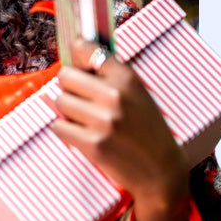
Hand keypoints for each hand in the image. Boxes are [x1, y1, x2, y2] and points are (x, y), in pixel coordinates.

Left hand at [50, 39, 190, 220]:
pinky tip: (82, 134)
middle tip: (81, 99)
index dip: (76, 55)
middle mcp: (114, 96)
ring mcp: (103, 121)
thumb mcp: (137, 94)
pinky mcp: (93, 144)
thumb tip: (74, 53)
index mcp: (127, 78)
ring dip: (66, 110)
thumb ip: (110, 75)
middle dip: (69, 87)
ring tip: (85, 119)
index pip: (86, 49)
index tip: (77, 61)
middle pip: (65, 76)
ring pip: (60, 101)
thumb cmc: (147, 130)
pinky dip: (65, 130)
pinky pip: (59, 126)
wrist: (161, 171)